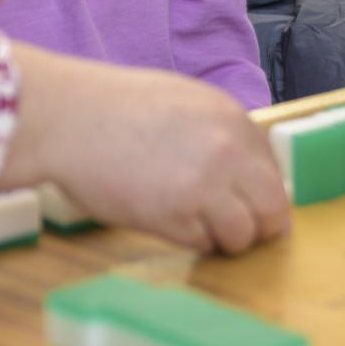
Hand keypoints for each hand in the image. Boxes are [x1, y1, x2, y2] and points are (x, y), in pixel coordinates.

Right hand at [2, 49, 291, 254]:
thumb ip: (219, 132)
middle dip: (258, 224)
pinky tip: (165, 219)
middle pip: (274, 209)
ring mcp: (206, 186)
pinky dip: (190, 240)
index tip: (245, 203)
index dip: (259, 192)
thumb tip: (241, 167)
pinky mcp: (176, 216)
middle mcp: (229, 151)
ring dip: (224, 238)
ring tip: (195, 224)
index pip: (275, 170)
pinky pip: (203, 244)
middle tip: (233, 228)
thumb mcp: (185, 102)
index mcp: (233, 118)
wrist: (70, 117)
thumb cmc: (115, 107)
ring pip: (244, 235)